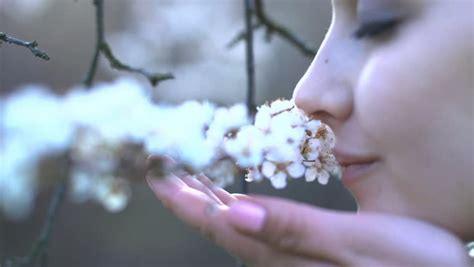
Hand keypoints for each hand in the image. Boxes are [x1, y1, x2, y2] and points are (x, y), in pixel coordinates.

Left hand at [146, 173, 469, 266]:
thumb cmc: (408, 263)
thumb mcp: (356, 243)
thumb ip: (295, 230)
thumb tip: (235, 212)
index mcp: (284, 251)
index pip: (219, 223)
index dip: (184, 198)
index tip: (156, 173)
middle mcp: (278, 257)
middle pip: (219, 224)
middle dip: (187, 194)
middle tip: (163, 165)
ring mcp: (288, 257)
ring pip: (234, 225)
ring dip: (207, 198)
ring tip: (188, 173)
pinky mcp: (302, 254)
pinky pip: (255, 227)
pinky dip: (234, 206)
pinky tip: (231, 196)